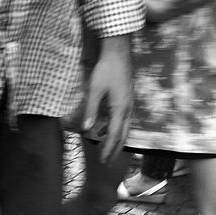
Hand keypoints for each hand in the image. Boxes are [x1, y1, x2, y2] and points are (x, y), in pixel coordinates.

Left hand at [83, 35, 132, 161]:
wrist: (118, 52)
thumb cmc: (106, 69)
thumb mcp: (94, 90)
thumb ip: (91, 110)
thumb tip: (85, 128)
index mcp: (120, 109)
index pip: (114, 135)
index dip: (107, 149)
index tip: (102, 161)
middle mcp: (128, 109)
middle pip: (123, 135)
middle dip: (115, 150)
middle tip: (107, 162)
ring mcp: (130, 103)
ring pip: (125, 128)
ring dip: (116, 139)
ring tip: (106, 148)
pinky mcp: (128, 98)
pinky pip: (124, 119)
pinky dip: (116, 127)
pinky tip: (105, 127)